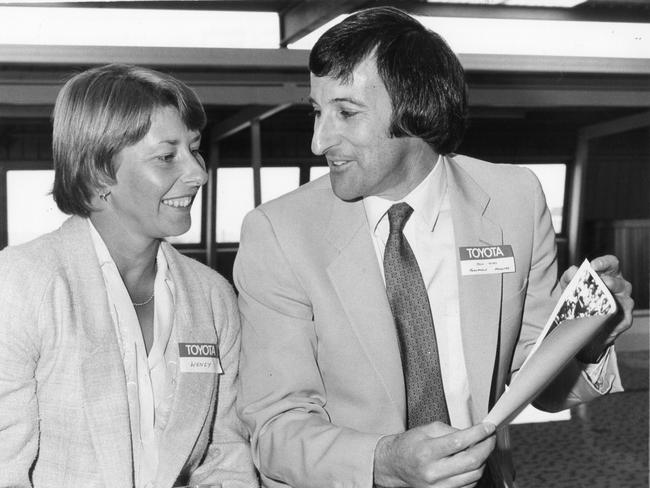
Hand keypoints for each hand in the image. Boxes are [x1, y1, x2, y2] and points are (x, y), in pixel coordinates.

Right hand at [373, 422, 495, 487]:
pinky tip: (473, 462)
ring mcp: (439, 486)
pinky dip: (475, 473)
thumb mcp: (426, 429)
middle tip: (491, 438)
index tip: (488, 427)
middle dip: (487, 447)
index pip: (459, 442)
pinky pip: (469, 485)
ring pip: (474, 476)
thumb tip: (472, 434)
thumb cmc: (409, 446)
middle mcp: (433, 472)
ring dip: (483, 460)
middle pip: (471, 461)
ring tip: (482, 448)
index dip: (479, 433)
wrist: (394, 465)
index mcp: (427, 451)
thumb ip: (450, 430)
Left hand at [560, 255, 633, 361]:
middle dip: (611, 282)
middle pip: (619, 282)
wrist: (581, 324)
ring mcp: (625, 302)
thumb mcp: (569, 287)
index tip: (593, 266)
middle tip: (602, 282)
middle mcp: (620, 286)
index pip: (612, 264)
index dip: (604, 262)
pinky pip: (622, 319)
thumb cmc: (579, 299)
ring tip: (601, 303)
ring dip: (612, 302)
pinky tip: (603, 322)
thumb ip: (569, 277)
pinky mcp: (625, 319)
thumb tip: (573, 270)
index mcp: (609, 274)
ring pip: (624, 300)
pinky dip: (613, 321)